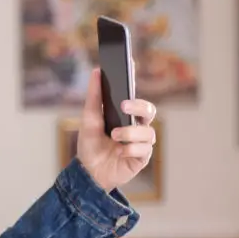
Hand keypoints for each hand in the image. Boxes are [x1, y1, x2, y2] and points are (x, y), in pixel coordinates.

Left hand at [76, 67, 156, 192]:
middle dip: (139, 107)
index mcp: (126, 116)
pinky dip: (130, 149)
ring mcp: (141, 143)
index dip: (135, 81)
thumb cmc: (90, 145)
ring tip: (114, 136)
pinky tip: (119, 151)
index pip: (135, 97)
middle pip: (150, 111)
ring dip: (130, 133)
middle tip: (124, 106)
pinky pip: (144, 150)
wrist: (88, 172)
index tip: (130, 65)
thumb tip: (96, 71)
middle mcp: (137, 127)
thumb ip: (94, 97)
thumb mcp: (88, 120)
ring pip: (148, 132)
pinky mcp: (142, 158)